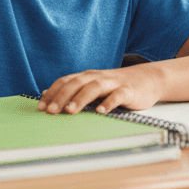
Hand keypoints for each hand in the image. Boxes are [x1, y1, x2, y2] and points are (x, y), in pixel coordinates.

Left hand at [37, 67, 160, 115]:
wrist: (147, 79)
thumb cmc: (115, 86)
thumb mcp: (93, 85)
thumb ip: (73, 89)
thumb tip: (48, 93)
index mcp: (86, 76)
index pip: (65, 81)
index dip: (52, 93)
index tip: (41, 107)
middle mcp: (97, 77)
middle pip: (76, 83)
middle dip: (62, 97)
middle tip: (51, 111)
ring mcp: (112, 83)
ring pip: (93, 88)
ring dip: (80, 98)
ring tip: (70, 111)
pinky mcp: (128, 91)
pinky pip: (117, 96)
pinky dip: (108, 103)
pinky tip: (100, 111)